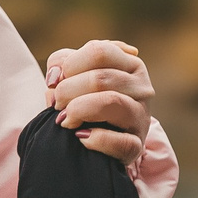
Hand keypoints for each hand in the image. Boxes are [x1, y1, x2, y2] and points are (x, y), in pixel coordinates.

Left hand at [46, 40, 155, 169]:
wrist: (99, 142)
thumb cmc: (85, 101)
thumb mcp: (74, 75)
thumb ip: (61, 63)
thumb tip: (56, 76)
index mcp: (129, 63)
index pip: (98, 52)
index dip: (69, 66)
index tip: (55, 82)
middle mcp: (142, 87)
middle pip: (100, 78)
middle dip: (67, 91)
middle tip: (56, 104)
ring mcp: (141, 116)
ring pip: (110, 102)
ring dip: (78, 110)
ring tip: (65, 120)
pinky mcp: (137, 145)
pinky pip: (119, 141)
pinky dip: (94, 139)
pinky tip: (81, 137)